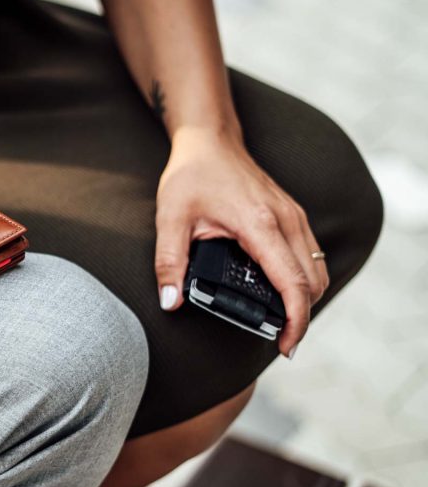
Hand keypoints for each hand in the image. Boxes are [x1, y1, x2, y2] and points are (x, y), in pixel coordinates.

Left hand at [154, 124, 329, 356]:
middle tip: (280, 342)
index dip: (295, 321)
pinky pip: (310, 255)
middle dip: (302, 317)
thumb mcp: (170, 219)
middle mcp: (287, 220)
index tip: (286, 346)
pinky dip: (304, 279)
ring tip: (281, 323)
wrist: (209, 140)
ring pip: (317, 269)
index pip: (292, 283)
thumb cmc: (191, 176)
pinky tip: (282, 293)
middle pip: (313, 282)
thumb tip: (171, 302)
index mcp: (260, 224)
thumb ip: (169, 262)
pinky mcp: (293, 215)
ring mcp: (294, 216)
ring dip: (306, 299)